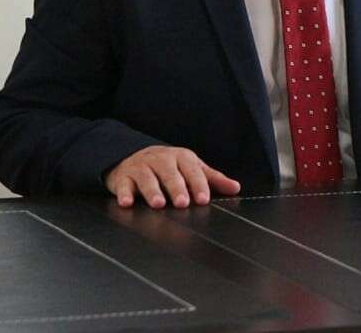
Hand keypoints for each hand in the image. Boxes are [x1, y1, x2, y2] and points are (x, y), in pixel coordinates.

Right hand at [104, 145, 239, 208]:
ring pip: (148, 177)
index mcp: (182, 157)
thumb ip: (212, 179)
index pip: (192, 170)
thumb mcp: (191, 168)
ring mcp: (142, 166)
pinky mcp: (124, 176)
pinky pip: (123, 185)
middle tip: (182, 203)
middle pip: (170, 173)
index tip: (203, 199)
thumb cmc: (169, 167)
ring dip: (153, 190)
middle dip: (177, 187)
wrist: (135, 156)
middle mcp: (162, 159)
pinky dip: (124, 193)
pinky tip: (127, 203)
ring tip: (158, 204)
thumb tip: (236, 188)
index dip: (198, 184)